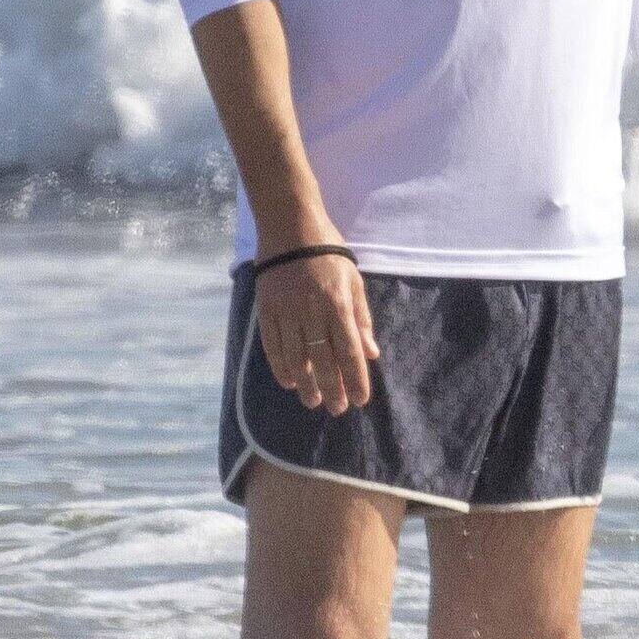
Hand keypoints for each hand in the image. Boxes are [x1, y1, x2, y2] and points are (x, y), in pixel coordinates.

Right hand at [254, 244, 380, 414]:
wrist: (291, 229)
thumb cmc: (329, 254)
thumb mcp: (354, 281)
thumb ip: (362, 318)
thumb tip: (371, 353)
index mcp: (338, 304)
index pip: (349, 351)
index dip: (355, 379)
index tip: (361, 400)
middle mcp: (312, 311)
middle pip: (324, 360)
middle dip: (333, 389)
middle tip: (338, 409)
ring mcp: (287, 312)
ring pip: (297, 358)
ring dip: (307, 384)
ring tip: (313, 402)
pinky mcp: (267, 310)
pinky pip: (273, 346)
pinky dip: (281, 367)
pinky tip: (290, 382)